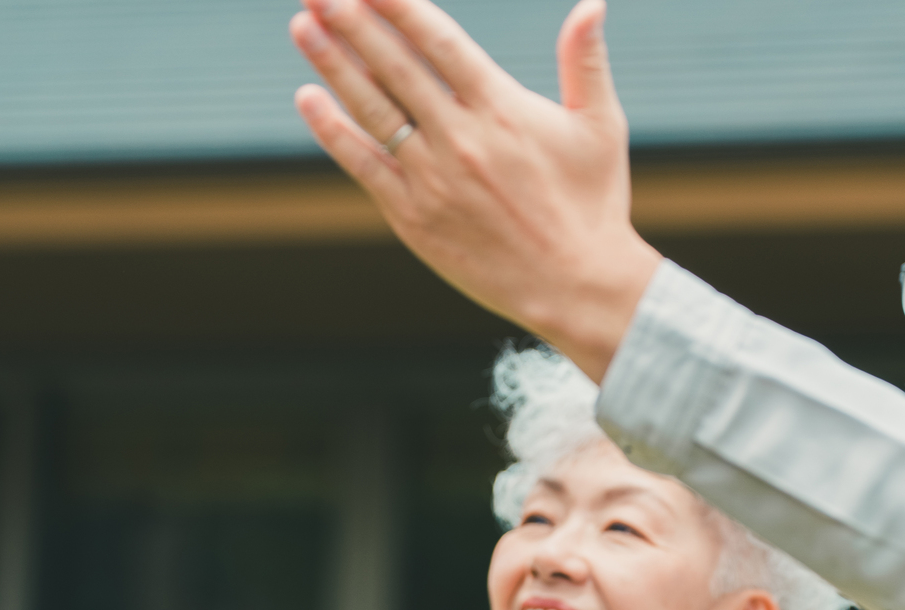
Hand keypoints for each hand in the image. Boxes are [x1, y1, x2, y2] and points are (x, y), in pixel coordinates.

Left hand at [290, 0, 660, 379]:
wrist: (576, 287)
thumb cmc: (593, 205)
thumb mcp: (601, 126)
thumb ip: (586, 61)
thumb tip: (592, 3)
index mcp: (502, 108)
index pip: (438, 39)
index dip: (397, 4)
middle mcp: (460, 138)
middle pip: (394, 66)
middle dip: (351, 21)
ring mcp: (432, 179)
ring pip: (372, 109)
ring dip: (332, 64)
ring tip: (302, 24)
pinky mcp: (415, 216)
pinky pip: (365, 165)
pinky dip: (334, 131)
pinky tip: (308, 98)